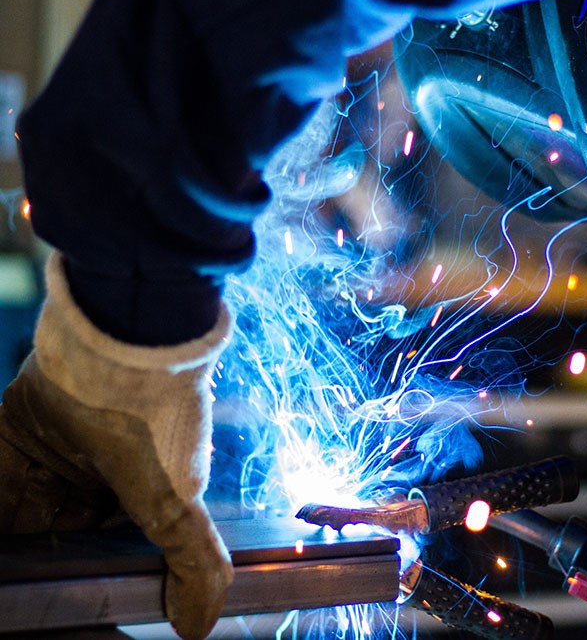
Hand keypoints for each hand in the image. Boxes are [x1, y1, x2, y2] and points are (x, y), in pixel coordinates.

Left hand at [0, 253, 233, 639]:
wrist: (126, 343)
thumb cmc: (159, 421)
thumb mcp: (178, 499)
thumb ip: (195, 563)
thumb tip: (200, 626)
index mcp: (135, 493)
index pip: (102, 549)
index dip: (80, 568)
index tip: (57, 576)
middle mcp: (95, 473)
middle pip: (52, 528)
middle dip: (36, 548)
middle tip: (20, 567)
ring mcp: (55, 449)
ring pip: (18, 500)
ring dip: (11, 511)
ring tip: (6, 544)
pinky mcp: (18, 426)